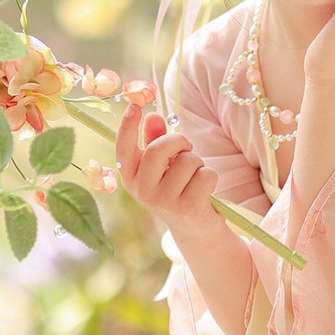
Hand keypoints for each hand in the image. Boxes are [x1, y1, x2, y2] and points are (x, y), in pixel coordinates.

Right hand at [116, 100, 218, 236]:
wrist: (194, 229)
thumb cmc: (177, 190)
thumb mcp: (163, 167)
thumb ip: (155, 141)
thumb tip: (152, 116)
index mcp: (132, 178)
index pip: (124, 148)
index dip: (127, 125)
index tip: (135, 105)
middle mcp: (143, 191)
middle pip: (159, 148)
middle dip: (179, 141)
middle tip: (187, 147)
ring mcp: (164, 201)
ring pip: (188, 160)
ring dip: (198, 163)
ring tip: (194, 178)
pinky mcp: (188, 208)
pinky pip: (206, 174)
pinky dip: (211, 177)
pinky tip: (205, 191)